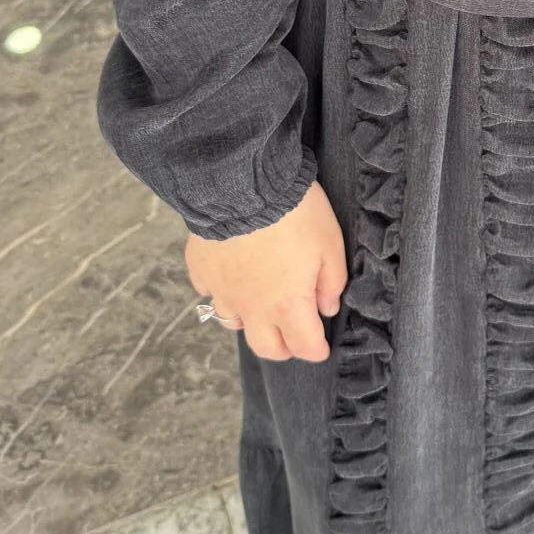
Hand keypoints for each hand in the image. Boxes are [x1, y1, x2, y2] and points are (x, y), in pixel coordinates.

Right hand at [184, 179, 347, 362]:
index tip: (323, 346)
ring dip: (252, 320)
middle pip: (266, 347)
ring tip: (263, 303)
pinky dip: (222, 291)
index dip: (317, 350)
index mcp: (287, 305)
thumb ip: (332, 283)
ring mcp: (222, 290)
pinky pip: (209, 292)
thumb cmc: (295, 214)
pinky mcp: (201, 270)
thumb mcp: (331, 245)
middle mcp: (252, 307)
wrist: (244, 183)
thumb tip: (327, 307)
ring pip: (233, 323)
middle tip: (295, 332)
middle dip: (284, 347)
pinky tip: (232, 275)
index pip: (304, 347)